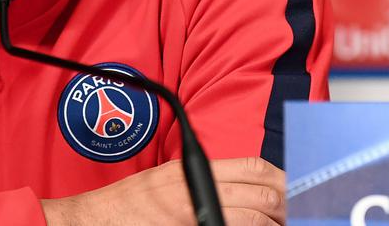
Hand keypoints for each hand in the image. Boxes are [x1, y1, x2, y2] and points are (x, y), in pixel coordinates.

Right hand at [41, 156, 284, 224]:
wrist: (95, 221)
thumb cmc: (128, 204)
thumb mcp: (166, 177)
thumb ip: (203, 177)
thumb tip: (244, 184)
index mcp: (195, 171)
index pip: (254, 168)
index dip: (281, 178)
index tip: (292, 188)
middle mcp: (200, 193)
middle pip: (263, 195)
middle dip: (284, 205)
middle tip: (293, 213)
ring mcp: (198, 218)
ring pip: (256, 221)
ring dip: (272, 225)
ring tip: (278, 225)